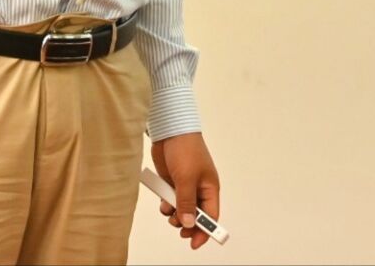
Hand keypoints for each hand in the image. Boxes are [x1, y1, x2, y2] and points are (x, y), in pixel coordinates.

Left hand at [152, 132, 219, 249]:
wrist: (169, 130)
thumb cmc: (185, 149)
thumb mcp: (187, 178)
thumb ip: (186, 202)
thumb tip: (187, 224)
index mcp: (210, 189)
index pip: (211, 216)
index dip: (205, 231)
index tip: (195, 243)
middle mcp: (199, 190)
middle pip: (195, 216)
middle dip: (187, 224)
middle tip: (178, 229)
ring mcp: (185, 186)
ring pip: (181, 210)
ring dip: (175, 215)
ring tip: (168, 212)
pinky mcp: (172, 182)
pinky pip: (171, 201)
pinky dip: (167, 205)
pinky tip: (163, 203)